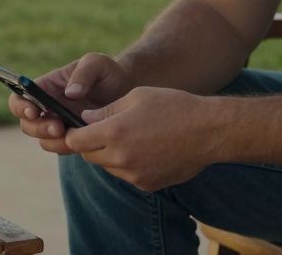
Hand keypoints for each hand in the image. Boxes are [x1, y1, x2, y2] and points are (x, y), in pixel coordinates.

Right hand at [8, 53, 132, 154]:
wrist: (127, 91)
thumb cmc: (108, 72)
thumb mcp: (98, 64)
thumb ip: (84, 73)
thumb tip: (70, 93)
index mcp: (46, 87)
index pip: (20, 97)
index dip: (20, 106)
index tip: (33, 110)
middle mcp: (47, 107)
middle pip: (27, 123)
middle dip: (39, 127)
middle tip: (58, 127)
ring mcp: (58, 125)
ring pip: (43, 140)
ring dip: (53, 140)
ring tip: (71, 135)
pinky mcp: (73, 139)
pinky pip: (62, 148)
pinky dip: (68, 148)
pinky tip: (83, 141)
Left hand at [64, 87, 223, 191]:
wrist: (209, 131)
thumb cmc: (174, 106)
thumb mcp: (137, 97)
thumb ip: (106, 110)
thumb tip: (84, 119)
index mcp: (114, 132)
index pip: (75, 141)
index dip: (72, 134)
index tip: (74, 128)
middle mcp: (121, 158)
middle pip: (89, 156)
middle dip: (90, 144)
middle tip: (103, 130)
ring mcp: (134, 175)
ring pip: (108, 167)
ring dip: (110, 155)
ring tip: (131, 137)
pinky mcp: (147, 184)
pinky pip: (127, 175)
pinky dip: (129, 164)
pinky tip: (147, 149)